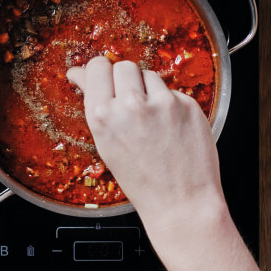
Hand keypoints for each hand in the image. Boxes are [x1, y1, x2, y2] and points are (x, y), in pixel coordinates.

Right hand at [68, 58, 270, 270]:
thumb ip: (98, 107)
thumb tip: (82, 74)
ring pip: (149, 76)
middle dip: (124, 80)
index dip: (98, 70)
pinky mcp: (187, 104)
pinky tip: (171, 128)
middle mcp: (131, 105)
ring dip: (148, 91)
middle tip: (130, 102)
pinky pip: (172, 92)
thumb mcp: (106, 146)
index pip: (96, 67)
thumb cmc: (142, 182)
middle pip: (123, 66)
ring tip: (153, 121)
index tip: (100, 74)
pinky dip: (170, 105)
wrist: (181, 204)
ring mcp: (162, 102)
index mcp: (102, 115)